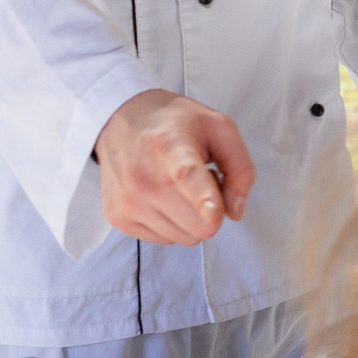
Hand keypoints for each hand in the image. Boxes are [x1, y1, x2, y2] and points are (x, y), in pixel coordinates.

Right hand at [96, 89, 253, 246]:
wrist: (121, 118)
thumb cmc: (174, 123)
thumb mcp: (219, 128)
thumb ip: (240, 168)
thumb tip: (234, 211)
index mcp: (171, 147)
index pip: (188, 177)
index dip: (204, 198)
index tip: (213, 213)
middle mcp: (143, 177)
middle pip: (200, 224)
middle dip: (210, 209)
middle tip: (198, 180)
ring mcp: (127, 201)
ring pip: (185, 237)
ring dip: (190, 216)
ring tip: (177, 185)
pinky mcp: (117, 217)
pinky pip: (165, 239)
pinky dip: (171, 223)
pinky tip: (163, 195)